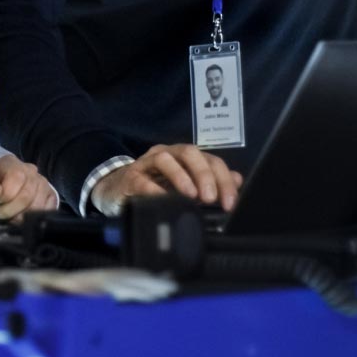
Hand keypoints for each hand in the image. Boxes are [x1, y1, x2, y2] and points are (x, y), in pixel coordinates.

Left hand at [0, 154, 57, 222]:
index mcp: (12, 164)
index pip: (15, 181)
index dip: (3, 200)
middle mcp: (31, 171)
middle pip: (27, 197)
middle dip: (10, 212)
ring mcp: (43, 182)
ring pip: (38, 206)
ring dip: (22, 217)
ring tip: (9, 215)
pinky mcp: (50, 195)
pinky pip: (49, 210)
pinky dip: (36, 218)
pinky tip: (22, 216)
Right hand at [91, 144, 242, 216]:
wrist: (119, 190)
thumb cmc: (156, 186)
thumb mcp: (187, 184)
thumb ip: (212, 181)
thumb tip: (237, 179)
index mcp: (185, 156)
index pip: (210, 160)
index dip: (223, 180)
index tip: (230, 203)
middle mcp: (167, 154)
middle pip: (189, 153)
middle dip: (203, 174)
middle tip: (210, 198)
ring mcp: (148, 163)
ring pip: (165, 160)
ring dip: (181, 177)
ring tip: (191, 196)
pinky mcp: (131, 177)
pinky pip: (142, 180)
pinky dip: (155, 190)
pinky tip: (164, 202)